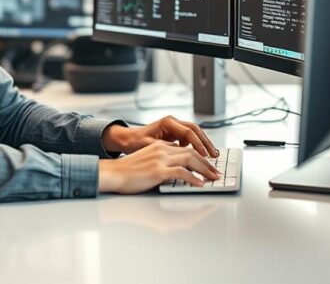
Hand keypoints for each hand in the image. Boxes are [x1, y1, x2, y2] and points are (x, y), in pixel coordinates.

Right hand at [97, 141, 219, 193]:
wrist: (112, 174)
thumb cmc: (128, 172)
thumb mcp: (148, 162)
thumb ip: (162, 162)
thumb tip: (177, 170)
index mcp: (160, 146)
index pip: (185, 148)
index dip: (200, 157)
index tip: (208, 165)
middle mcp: (162, 149)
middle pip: (192, 152)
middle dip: (207, 163)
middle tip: (216, 172)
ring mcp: (160, 159)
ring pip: (191, 159)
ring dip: (205, 169)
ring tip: (213, 177)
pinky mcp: (157, 170)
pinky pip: (181, 172)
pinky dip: (193, 178)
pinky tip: (200, 184)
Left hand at [102, 115, 218, 156]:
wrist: (128, 139)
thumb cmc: (135, 142)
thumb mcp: (147, 146)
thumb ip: (162, 148)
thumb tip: (176, 153)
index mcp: (167, 122)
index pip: (188, 132)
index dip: (198, 144)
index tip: (204, 154)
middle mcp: (173, 122)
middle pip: (196, 130)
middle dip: (206, 142)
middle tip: (214, 155)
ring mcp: (175, 127)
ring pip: (195, 133)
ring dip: (204, 144)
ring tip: (212, 156)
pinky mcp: (176, 134)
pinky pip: (191, 138)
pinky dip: (197, 146)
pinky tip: (201, 156)